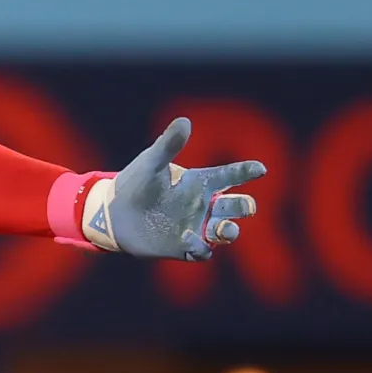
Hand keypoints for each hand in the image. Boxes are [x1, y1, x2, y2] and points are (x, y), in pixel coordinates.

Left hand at [103, 117, 265, 260]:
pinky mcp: (183, 247)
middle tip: (245, 205)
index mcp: (199, 182)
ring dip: (231, 230)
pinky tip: (191, 239)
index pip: (230, 176)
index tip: (260, 169)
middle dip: (245, 206)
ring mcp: (195, 227)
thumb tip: (185, 121)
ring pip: (226, 231)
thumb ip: (168, 145)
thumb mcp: (151, 163)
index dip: (246, 171)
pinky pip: (202, 251)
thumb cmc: (134, 184)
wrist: (112, 214)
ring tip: (227, 228)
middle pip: (237, 206)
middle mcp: (203, 205)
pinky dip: (201, 247)